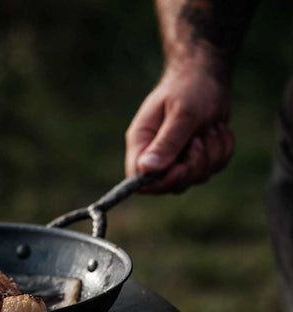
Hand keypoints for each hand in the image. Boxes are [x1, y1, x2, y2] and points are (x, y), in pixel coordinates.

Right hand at [125, 66, 234, 192]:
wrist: (207, 77)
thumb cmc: (189, 89)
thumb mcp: (180, 113)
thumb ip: (166, 142)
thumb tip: (147, 169)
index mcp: (141, 143)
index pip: (139, 179)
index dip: (160, 181)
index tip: (180, 166)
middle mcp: (156, 155)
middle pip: (170, 185)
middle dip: (193, 166)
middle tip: (199, 140)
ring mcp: (177, 158)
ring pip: (195, 178)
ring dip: (211, 154)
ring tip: (209, 128)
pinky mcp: (197, 157)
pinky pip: (214, 168)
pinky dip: (222, 150)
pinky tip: (217, 129)